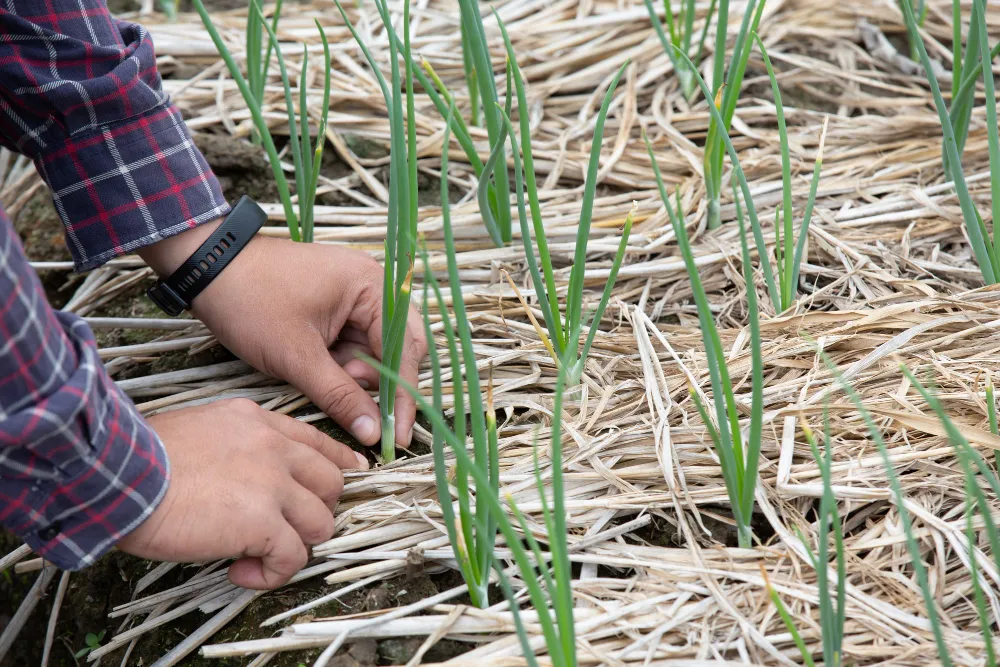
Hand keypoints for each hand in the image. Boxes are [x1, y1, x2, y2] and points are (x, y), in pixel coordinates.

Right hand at [117, 399, 367, 588]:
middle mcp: (274, 448)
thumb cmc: (143, 456)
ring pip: (321, 522)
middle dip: (316, 510)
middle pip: (332, 482)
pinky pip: (293, 557)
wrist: (121, 473)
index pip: (318, 442)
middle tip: (284, 528)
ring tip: (255, 555)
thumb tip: (242, 477)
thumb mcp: (201, 428)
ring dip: (295, 545)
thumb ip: (234, 444)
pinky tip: (240, 573)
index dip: (338, 465)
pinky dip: (272, 574)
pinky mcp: (264, 521)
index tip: (347, 478)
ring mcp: (273, 483)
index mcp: (258, 422)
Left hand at [140, 224, 426, 448]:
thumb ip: (340, 396)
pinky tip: (320, 370)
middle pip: (400, 348)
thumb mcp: (296, 356)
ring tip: (325, 378)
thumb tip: (373, 433)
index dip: (403, 394)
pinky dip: (344, 364)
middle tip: (359, 408)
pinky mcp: (338, 306)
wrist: (206, 268)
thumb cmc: (251, 303)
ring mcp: (356, 295)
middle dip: (380, 382)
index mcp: (372, 286)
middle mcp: (374, 286)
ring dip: (358, 374)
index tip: (397, 434)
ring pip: (377, 349)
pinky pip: (356, 343)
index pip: (406, 348)